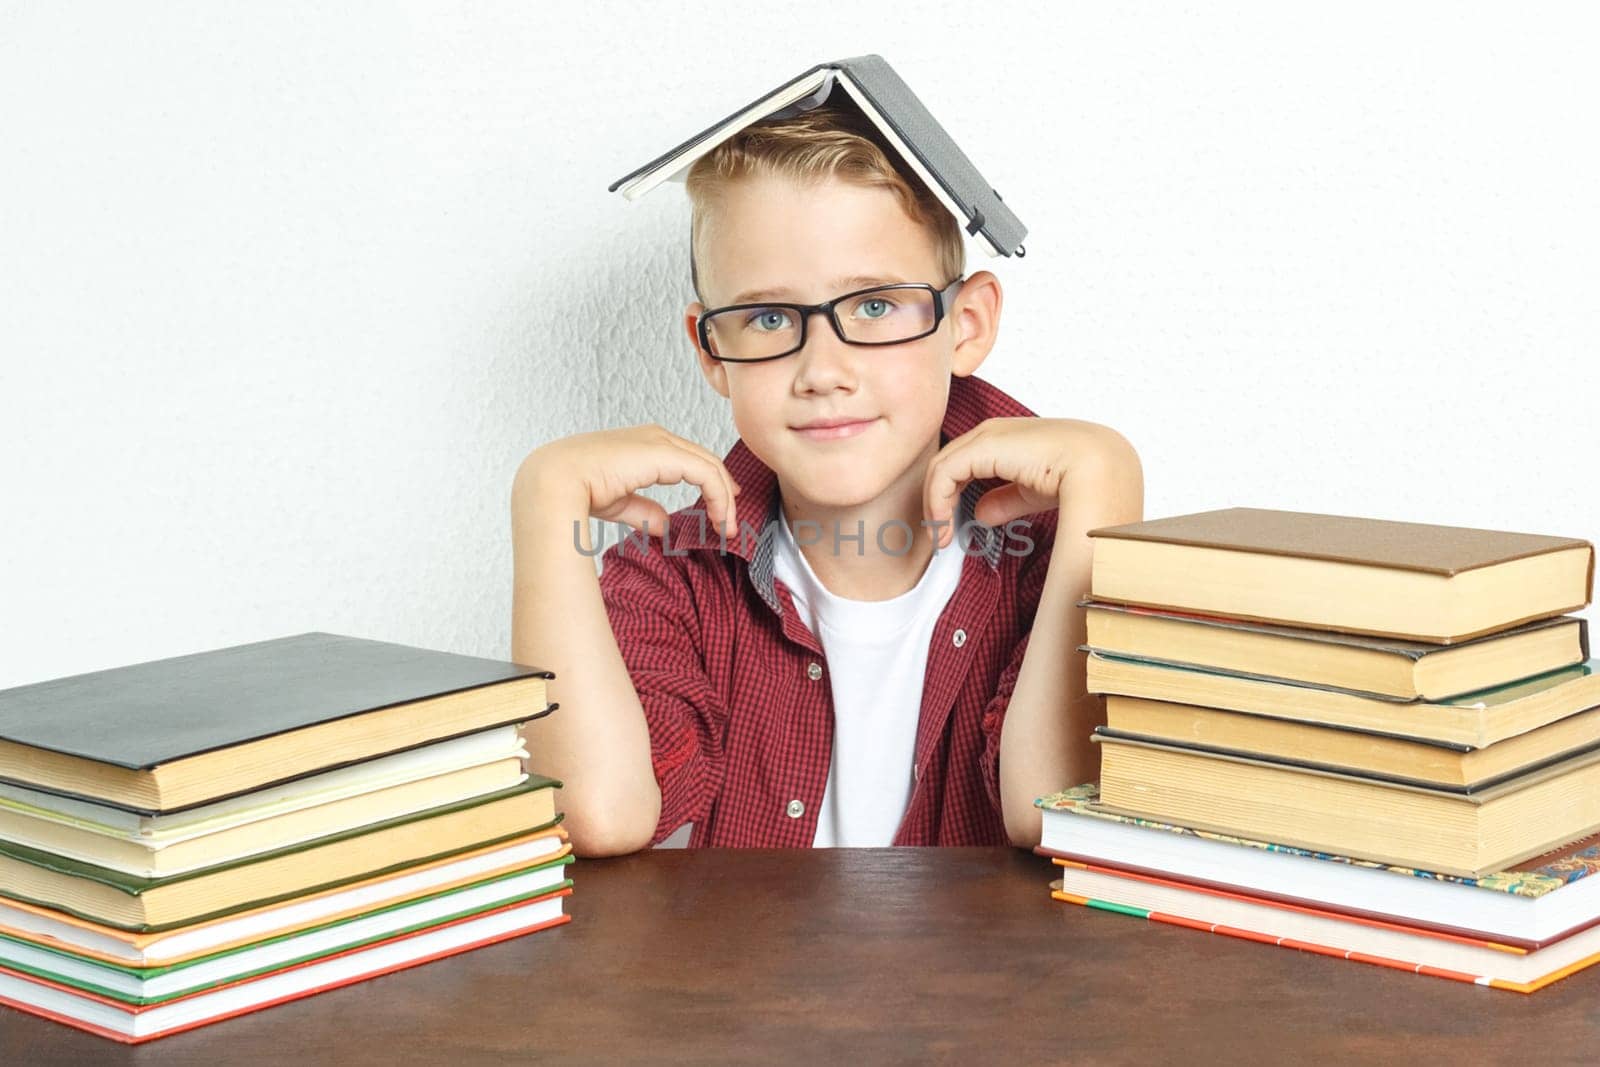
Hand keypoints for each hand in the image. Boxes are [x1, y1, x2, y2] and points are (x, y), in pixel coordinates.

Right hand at [515, 425, 741, 540]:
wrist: (556, 481)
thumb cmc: (575, 489)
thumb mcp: (619, 502)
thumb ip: (644, 511)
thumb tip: (664, 525)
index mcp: (642, 444)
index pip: (688, 460)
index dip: (711, 483)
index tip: (722, 509)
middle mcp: (655, 437)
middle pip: (704, 460)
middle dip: (724, 491)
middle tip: (731, 522)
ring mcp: (661, 442)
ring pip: (710, 466)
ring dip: (725, 498)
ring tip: (728, 527)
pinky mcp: (665, 454)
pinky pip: (706, 473)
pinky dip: (720, 496)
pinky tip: (721, 518)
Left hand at [921, 417, 1106, 548]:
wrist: (1100, 467)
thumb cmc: (1081, 477)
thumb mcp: (1033, 492)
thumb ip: (1006, 499)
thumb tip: (981, 513)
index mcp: (1007, 438)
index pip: (963, 464)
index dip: (949, 497)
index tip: (949, 531)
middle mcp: (993, 431)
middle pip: (948, 465)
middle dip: (937, 502)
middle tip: (938, 537)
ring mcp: (986, 436)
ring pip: (941, 469)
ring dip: (935, 505)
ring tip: (939, 538)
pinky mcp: (983, 446)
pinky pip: (945, 474)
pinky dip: (938, 502)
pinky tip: (945, 527)